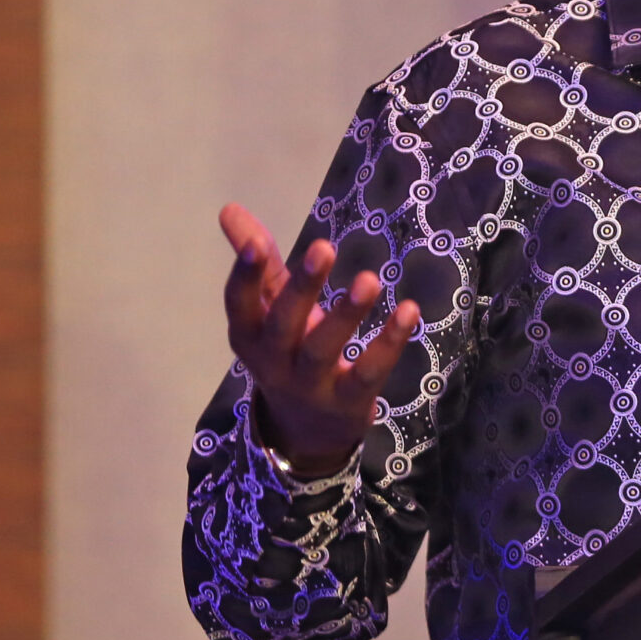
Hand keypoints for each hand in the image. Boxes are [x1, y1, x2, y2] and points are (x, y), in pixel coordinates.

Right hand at [219, 203, 420, 477]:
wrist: (306, 431)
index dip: (244, 276)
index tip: (255, 244)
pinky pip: (369, 372)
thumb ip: (258, 261)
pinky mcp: (349, 400)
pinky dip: (389, 343)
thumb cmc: (286, 352)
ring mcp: (310, 385)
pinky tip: (410, 311)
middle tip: (324, 247)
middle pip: (283, 325)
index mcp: (249, 335)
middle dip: (301, 287)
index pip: (239, 305)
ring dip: (347, 314)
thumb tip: (230, 208)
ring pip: (323, 350)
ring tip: (370, 279)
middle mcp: (274, 362)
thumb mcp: (269, 310)